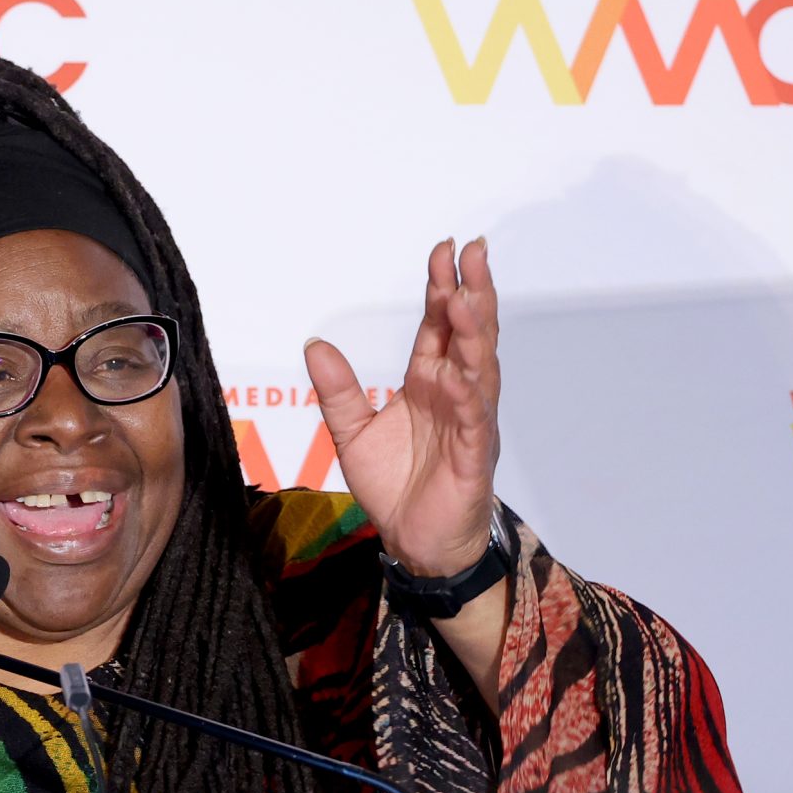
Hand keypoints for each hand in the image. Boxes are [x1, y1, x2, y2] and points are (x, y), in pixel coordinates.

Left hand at [303, 237, 500, 575]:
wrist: (414, 540)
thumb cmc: (395, 485)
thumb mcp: (351, 433)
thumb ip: (338, 391)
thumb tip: (314, 345)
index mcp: (428, 383)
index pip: (438, 327)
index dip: (441, 289)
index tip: (442, 251)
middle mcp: (454, 394)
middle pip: (468, 335)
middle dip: (472, 293)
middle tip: (473, 252)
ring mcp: (469, 422)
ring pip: (478, 369)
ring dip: (474, 334)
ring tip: (467, 298)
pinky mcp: (472, 456)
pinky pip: (472, 421)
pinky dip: (467, 396)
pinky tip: (459, 373)